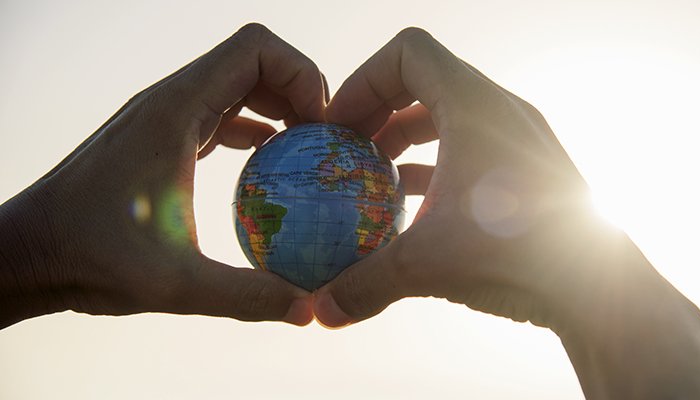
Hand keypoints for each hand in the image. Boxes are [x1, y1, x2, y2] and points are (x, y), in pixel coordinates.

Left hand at [0, 24, 324, 327]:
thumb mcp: (174, 283)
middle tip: (325, 142)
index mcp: (176, 110)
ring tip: (309, 152)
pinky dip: (255, 127)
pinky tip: (271, 165)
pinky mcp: (162, 136)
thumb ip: (246, 295)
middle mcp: (171, 100)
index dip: (302, 75)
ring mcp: (166, 115)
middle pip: (255, 61)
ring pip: (238, 84)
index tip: (322, 128)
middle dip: (300, 90)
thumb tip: (308, 308)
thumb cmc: (90, 258)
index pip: (255, 50)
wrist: (29, 252)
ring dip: (279, 107)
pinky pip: (221, 112)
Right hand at [314, 28, 699, 398]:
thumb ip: (365, 283)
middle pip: (425, 83)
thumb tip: (321, 310)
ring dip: (407, 142)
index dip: (363, 81)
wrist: (599, 288)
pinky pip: (473, 150)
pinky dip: (438, 167)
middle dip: (379, 114)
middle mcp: (502, 111)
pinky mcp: (531, 171)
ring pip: (450, 118)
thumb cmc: (519, 255)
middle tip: (350, 153)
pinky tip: (417, 209)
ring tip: (376, 179)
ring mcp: (521, 139)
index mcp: (475, 105)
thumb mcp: (427, 265)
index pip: (407, 53)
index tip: (340, 127)